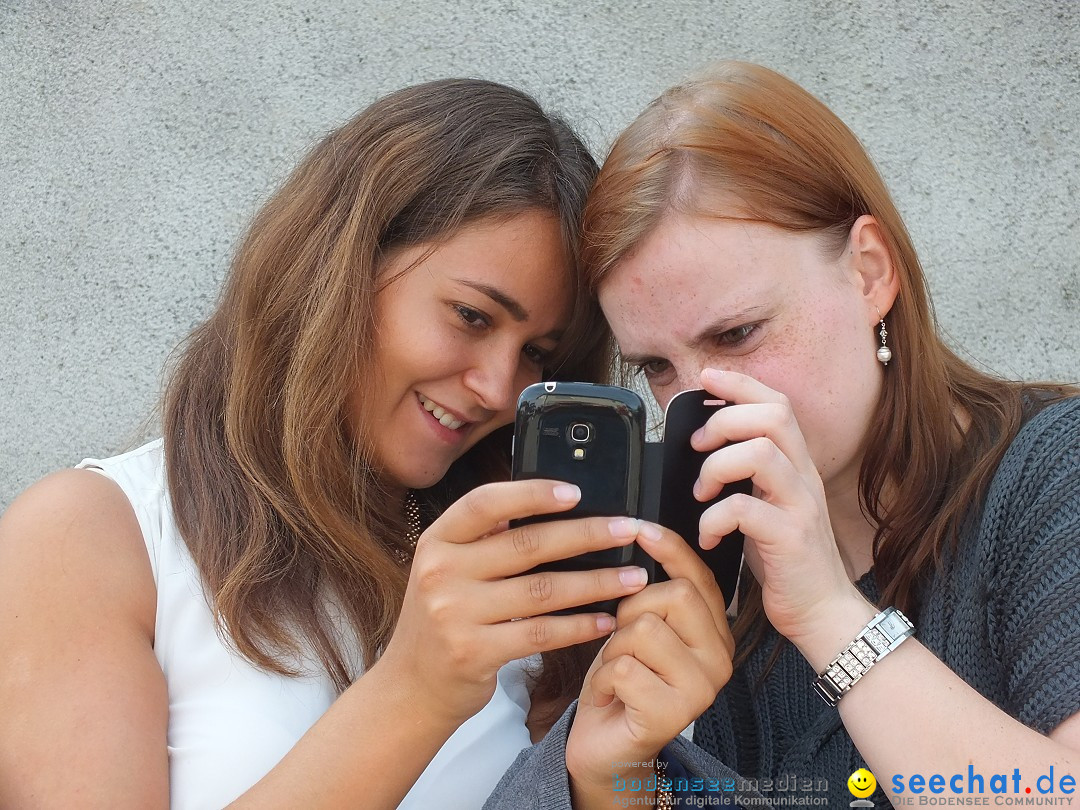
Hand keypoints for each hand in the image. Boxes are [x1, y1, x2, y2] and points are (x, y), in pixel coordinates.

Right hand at [377, 479, 650, 726]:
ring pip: (543, 591)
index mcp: (437, 540)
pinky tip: (605, 620)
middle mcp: (441, 572)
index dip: (532, 494)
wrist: (412, 685)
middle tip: (628, 530)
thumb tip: (550, 504)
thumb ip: (486, 538)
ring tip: (633, 578)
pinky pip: (541, 634)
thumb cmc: (444, 618)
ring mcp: (455, 614)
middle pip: (527, 545)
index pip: (485, 503)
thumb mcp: (448, 568)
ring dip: (596, 583)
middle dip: (587, 535)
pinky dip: (579, 627)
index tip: (576, 492)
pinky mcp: (474, 652)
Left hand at [565, 522, 732, 804]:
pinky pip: (625, 667)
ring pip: (644, 629)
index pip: (699, 578)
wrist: (606, 745)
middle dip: (630, 611)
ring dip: (614, 648)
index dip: (670, 549)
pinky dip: (604, 678)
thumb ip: (652, 593)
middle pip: (674, 596)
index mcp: (715, 633)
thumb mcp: (638, 628)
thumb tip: (642, 533)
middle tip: (621, 642)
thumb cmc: (622, 682)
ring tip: (617, 671)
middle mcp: (719, 659)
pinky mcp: (674, 714)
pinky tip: (612, 695)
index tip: (640, 527)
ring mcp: (702, 689)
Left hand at [691, 368, 866, 654]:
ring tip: (701, 493)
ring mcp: (801, 506)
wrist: (821, 612)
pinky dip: (714, 518)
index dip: (741, 384)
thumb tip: (701, 447)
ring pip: (761, 454)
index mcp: (796, 465)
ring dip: (717, 466)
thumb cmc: (784, 559)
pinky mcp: (791, 539)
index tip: (705, 379)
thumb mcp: (765, 505)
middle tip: (698, 446)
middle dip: (725, 420)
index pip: (778, 405)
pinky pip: (745, 509)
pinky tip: (707, 535)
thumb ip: (746, 475)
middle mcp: (804, 478)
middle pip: (773, 417)